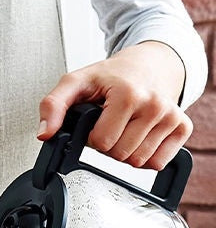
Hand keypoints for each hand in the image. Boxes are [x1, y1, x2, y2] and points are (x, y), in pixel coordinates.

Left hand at [37, 41, 191, 169]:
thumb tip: (45, 133)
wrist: (149, 64)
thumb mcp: (76, 82)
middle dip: (108, 145)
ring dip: (125, 151)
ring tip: (124, 127)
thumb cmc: (112, 75)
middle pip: (119, 155)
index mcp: (128, 94)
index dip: (92, 137)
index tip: (96, 121)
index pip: (102, 142)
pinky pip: (157, 163)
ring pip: (137, 161)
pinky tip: (140, 135)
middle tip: (110, 123)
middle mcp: (155, 105)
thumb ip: (53, 105)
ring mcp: (171, 117)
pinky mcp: (183, 127)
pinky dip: (144, 156)